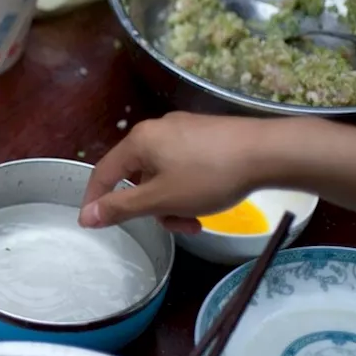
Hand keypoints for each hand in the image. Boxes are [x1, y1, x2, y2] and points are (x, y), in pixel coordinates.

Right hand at [78, 112, 272, 232]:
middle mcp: (157, 129)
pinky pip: (183, 164)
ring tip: (197, 219)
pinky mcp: (207, 134)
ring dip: (172, 201)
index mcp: (139, 141)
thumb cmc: (209, 176)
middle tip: (172, 226)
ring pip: (162, 173)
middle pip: (137, 175)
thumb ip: (121, 208)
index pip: (104, 173)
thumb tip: (86, 216)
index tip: (92, 224)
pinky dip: (188, 187)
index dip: (96, 200)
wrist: (269, 152)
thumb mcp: (161, 199)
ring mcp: (184, 129)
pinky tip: (209, 197)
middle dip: (150, 206)